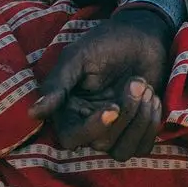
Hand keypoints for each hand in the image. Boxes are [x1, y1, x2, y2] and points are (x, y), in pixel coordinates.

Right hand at [30, 12, 169, 159]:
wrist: (141, 35)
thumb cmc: (107, 42)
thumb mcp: (78, 56)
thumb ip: (58, 83)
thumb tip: (33, 112)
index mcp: (69, 108)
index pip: (71, 138)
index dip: (92, 129)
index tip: (113, 108)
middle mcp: (88, 124)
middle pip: (101, 145)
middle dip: (125, 114)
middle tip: (136, 82)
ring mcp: (114, 131)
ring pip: (122, 151)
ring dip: (139, 121)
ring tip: (145, 87)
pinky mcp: (136, 132)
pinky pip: (142, 148)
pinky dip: (151, 125)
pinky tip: (153, 98)